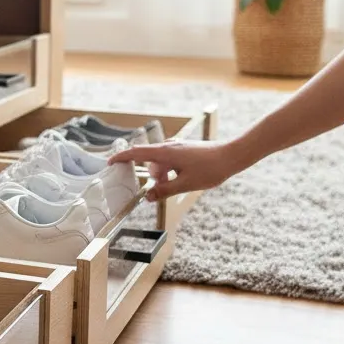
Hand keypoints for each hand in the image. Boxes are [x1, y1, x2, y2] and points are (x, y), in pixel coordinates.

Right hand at [108, 140, 243, 200]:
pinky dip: (169, 170)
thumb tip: (148, 196)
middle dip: (151, 176)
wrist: (233, 155)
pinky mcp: (184, 149)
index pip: (136, 153)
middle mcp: (168, 147)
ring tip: (176, 185)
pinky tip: (182, 178)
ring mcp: (177, 147)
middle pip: (148, 161)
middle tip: (158, 191)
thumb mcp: (185, 184)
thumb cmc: (210, 168)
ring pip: (160, 162)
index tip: (110, 163)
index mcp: (165, 153)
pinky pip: (169, 160)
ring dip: (162, 175)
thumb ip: (164, 190)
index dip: (121, 158)